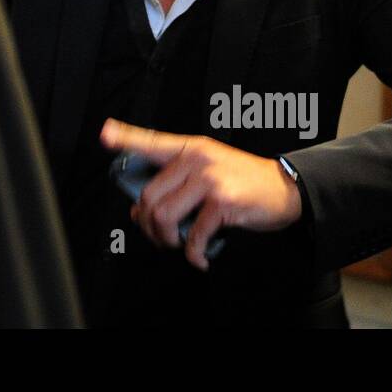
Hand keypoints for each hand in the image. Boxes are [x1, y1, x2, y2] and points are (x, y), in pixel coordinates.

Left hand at [101, 118, 302, 270]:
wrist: (285, 188)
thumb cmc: (243, 182)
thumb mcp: (208, 172)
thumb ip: (176, 186)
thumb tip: (139, 212)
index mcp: (190, 149)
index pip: (151, 140)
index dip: (126, 137)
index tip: (105, 134)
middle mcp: (196, 159)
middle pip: (150, 196)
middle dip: (148, 225)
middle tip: (160, 237)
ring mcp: (209, 178)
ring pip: (164, 215)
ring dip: (167, 239)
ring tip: (179, 245)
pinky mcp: (222, 201)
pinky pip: (194, 234)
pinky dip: (194, 253)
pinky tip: (200, 257)